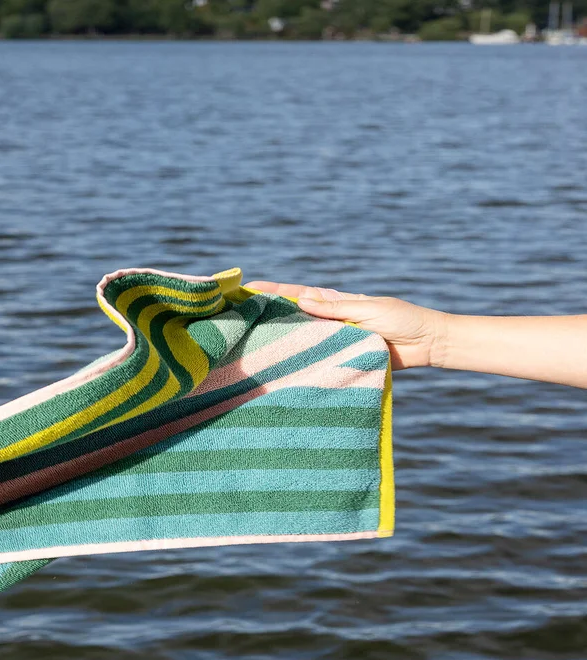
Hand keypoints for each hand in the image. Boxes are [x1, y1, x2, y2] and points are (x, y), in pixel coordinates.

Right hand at [245, 281, 448, 370]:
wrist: (427, 345)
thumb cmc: (403, 320)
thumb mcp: (369, 309)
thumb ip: (336, 308)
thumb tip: (303, 298)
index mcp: (337, 302)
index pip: (300, 293)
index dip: (274, 291)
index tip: (248, 287)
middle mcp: (331, 321)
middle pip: (294, 315)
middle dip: (268, 313)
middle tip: (239, 313)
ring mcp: (334, 340)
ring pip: (302, 338)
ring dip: (280, 338)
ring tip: (251, 339)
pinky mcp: (342, 358)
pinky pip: (317, 359)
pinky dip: (300, 361)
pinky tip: (281, 365)